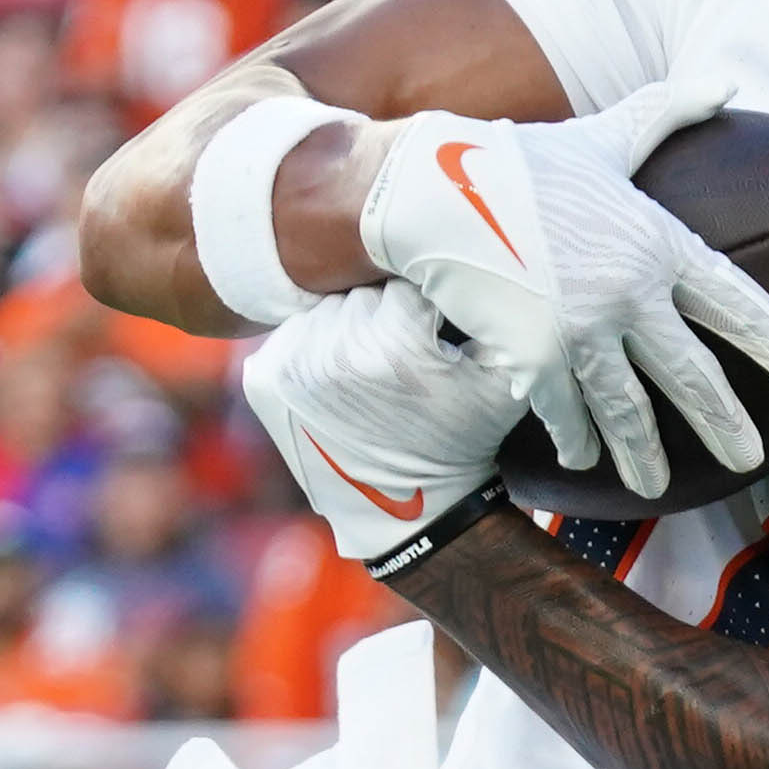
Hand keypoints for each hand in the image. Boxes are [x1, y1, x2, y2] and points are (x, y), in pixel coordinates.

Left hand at [242, 283, 539, 567]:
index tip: (432, 340)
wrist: (411, 515)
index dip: (425, 307)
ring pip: (324, 308)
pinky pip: (291, 334)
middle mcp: (335, 347)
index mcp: (394, 338)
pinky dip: (312, 350)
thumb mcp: (505, 378)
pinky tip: (337, 384)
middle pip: (361, 290)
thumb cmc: (464, 442)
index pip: (407, 279)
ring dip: (347, 329)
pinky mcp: (263, 380)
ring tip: (370, 373)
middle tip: (402, 360)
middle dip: (384, 315)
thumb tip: (471, 253)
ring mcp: (292, 364)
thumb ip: (496, 311)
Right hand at [345, 78, 768, 502]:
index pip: (735, 301)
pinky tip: (584, 459)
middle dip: (724, 424)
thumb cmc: (520, 161)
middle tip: (752, 459)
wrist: (436, 190)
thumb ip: (666, 111)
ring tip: (656, 488)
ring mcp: (582, 333)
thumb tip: (723, 80)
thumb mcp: (603, 135)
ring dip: (644, 455)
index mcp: (656, 244)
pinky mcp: (534, 360)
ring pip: (627, 411)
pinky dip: (575, 439)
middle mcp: (629, 294)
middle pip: (690, 375)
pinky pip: (565, 413)